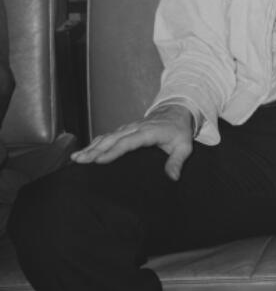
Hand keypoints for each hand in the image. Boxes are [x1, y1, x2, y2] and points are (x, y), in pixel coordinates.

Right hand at [72, 102, 194, 179]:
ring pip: (106, 137)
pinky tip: (84, 152)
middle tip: (80, 161)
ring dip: (90, 147)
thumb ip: (177, 161)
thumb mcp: (184, 146)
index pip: (128, 142)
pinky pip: (107, 136)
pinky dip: (94, 143)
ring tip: (76, 158)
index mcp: (149, 132)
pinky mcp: (124, 130)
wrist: (176, 112)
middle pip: (112, 139)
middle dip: (94, 150)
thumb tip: (172, 177)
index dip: (113, 151)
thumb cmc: (179, 131)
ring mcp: (128, 128)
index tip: (100, 160)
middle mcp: (135, 128)